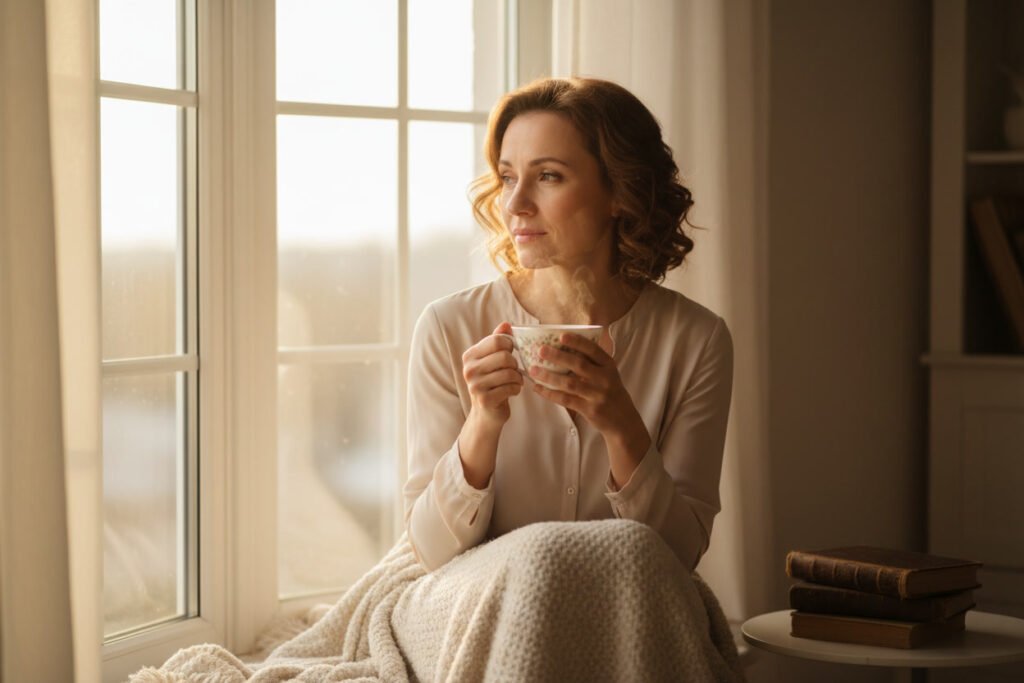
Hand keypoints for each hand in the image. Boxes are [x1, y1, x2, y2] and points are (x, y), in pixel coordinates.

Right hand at [461, 322, 523, 428]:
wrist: (486, 414)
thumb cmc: (492, 382)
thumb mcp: (492, 360)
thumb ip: (498, 341)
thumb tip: (506, 324)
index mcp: (470, 355)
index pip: (498, 340)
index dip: (510, 345)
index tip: (511, 353)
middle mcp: (469, 369)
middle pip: (505, 356)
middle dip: (515, 364)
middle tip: (513, 371)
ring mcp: (475, 385)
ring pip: (510, 373)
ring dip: (517, 378)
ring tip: (514, 381)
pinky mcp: (484, 400)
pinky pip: (510, 388)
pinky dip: (516, 389)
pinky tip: (512, 391)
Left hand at [529, 333, 650, 486]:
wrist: (623, 421)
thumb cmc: (610, 393)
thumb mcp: (608, 375)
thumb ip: (592, 363)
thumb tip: (563, 348)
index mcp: (609, 366)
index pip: (593, 350)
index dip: (577, 342)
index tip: (561, 335)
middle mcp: (605, 379)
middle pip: (579, 365)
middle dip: (558, 356)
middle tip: (541, 350)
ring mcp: (598, 395)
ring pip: (570, 384)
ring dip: (549, 376)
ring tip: (533, 370)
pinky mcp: (590, 410)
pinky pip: (566, 400)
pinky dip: (550, 394)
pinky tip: (538, 388)